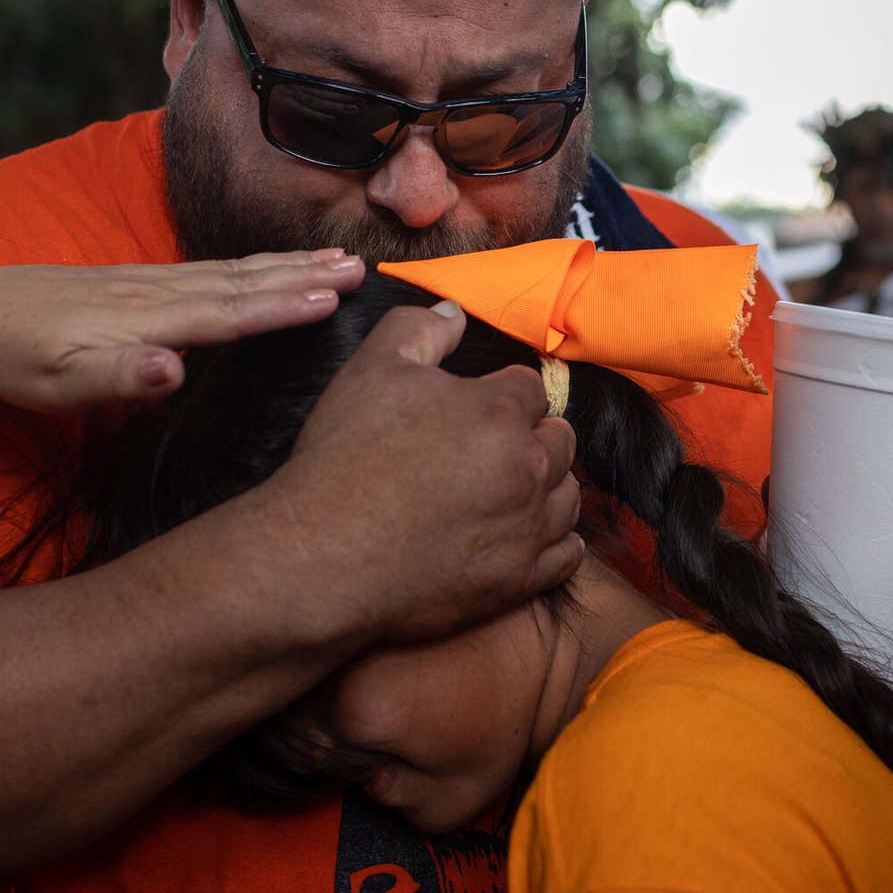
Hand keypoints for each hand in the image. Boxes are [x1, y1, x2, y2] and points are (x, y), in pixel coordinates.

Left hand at [0, 251, 364, 411]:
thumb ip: (122, 376)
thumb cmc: (16, 360)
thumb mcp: (61, 383)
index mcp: (148, 320)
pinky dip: (251, 266)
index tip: (335, 297)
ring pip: (232, 271)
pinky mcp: (137, 282)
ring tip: (333, 258)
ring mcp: (148, 283)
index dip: (284, 307)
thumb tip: (175, 370)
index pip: (229, 313)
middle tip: (361, 266)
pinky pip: (211, 271)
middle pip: (244, 282)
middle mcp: (157, 292)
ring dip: (286, 265)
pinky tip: (265, 267)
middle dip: (304, 275)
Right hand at [266, 301, 582, 643]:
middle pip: (560, 440)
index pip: (531, 388)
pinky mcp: (518, 581)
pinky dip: (556, 543)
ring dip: (547, 487)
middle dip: (533, 437)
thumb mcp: (371, 370)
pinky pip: (566, 557)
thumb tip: (455, 312)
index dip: (502, 393)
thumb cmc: (345, 458)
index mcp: (499, 411)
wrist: (324, 554)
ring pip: (568, 497)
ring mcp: (527, 529)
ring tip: (511, 490)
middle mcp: (527, 468)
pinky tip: (530, 535)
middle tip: (492, 448)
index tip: (477, 409)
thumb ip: (418, 329)